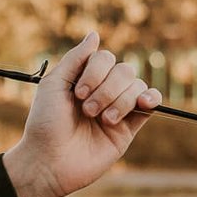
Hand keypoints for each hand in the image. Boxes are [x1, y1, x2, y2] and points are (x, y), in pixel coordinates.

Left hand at [1, 32, 159, 196]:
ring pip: (137, 86)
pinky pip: (150, 104)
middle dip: (107, 88)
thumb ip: (76, 59)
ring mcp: (117, 108)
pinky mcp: (129, 128)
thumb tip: (95, 34)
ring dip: (120, 100)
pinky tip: (142, 103)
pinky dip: (150, 98)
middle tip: (87, 109)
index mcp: (84, 79)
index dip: (96, 72)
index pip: (105, 59)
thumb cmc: (45, 124)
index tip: (78, 94)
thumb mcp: (53, 85)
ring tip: (102, 120)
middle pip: (124, 70)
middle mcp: (102, 91)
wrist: (49, 163)